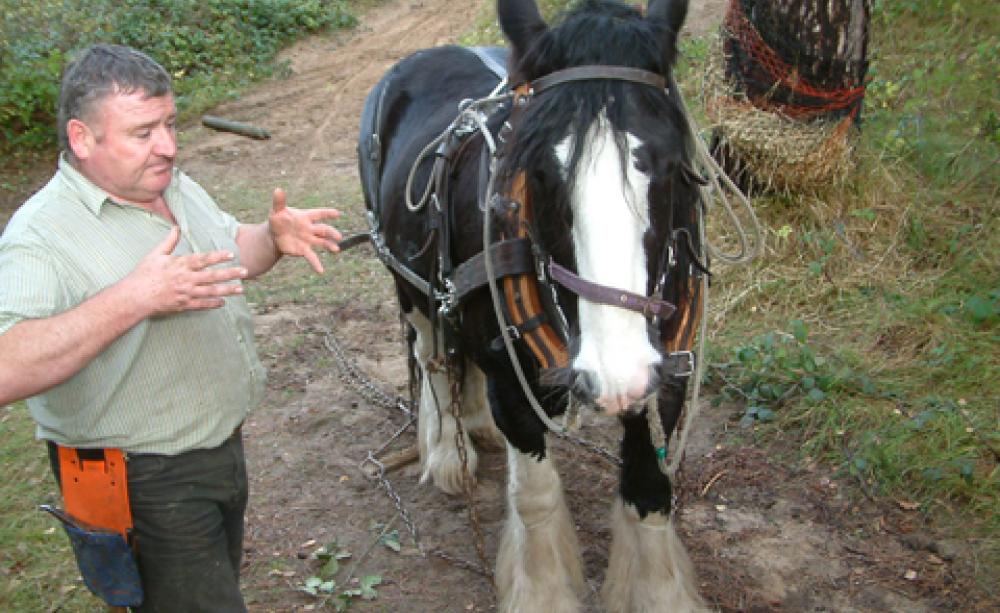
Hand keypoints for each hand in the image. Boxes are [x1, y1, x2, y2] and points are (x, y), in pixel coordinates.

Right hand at [130, 227, 248, 315]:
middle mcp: (186, 279)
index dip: (217, 256)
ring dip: (227, 290)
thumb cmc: (143, 274)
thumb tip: (176, 227)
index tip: (231, 254)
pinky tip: (224, 302)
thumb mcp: (155, 255)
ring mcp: (186, 293)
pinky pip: (201, 305)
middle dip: (230, 274)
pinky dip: (213, 304)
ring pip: (211, 292)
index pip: (202, 259)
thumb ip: (169, 242)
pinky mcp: (183, 305)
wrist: (134, 297)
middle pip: (212, 276)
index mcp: (180, 265)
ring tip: (241, 289)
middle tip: (245, 271)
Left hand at [267, 188, 341, 273]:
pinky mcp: (304, 250)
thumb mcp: (277, 211)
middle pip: (323, 230)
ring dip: (329, 246)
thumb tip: (278, 189)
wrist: (274, 235)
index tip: (337, 213)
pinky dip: (316, 264)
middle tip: (338, 236)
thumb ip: (279, 202)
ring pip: (322, 242)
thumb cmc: (278, 220)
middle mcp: (310, 229)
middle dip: (331, 233)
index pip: (318, 214)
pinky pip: (312, 257)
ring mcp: (308, 240)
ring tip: (336, 250)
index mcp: (306, 217)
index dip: (327, 213)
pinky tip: (321, 271)